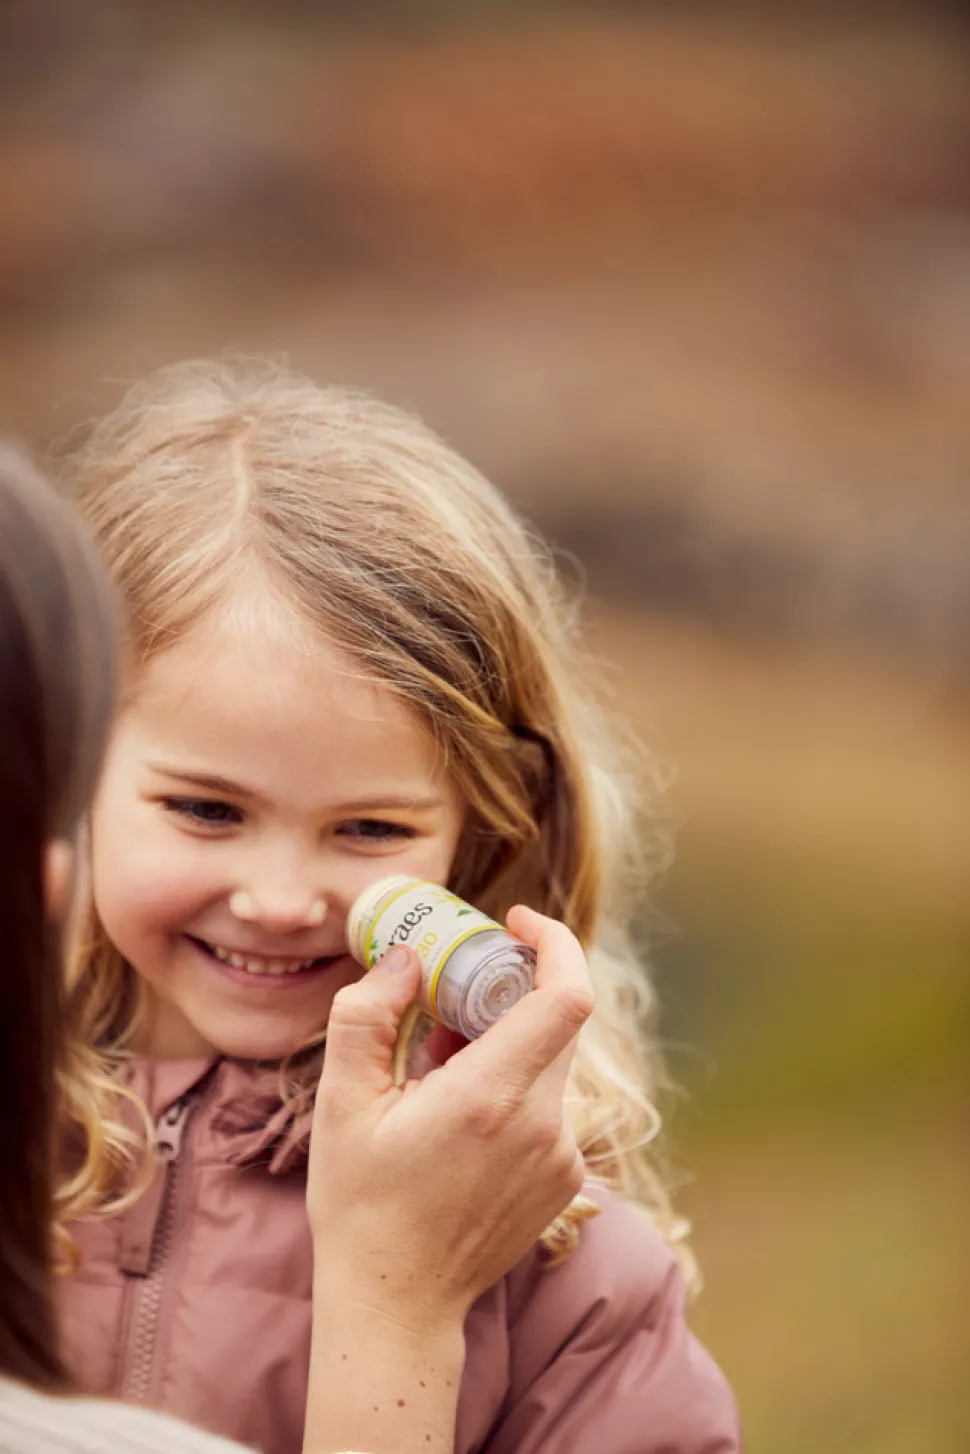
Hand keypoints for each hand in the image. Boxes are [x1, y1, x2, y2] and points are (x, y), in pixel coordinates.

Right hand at [307, 905, 593, 1328]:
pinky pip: (549, 1104)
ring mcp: (562, 1156)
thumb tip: (409, 957)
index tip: (515, 921)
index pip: (565, 996)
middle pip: (554, 1020)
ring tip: (437, 1070)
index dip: (554, 943)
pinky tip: (459, 1114)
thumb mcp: (341, 1104)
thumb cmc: (361, 1204)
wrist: (397, 1305)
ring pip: (549, 1061)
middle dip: (507, 991)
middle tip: (449, 993)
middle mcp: (542, 1125)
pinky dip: (514, 1085)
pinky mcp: (566, 1178)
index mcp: (490, 1097)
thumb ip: (369, 1015)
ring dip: (504, 1043)